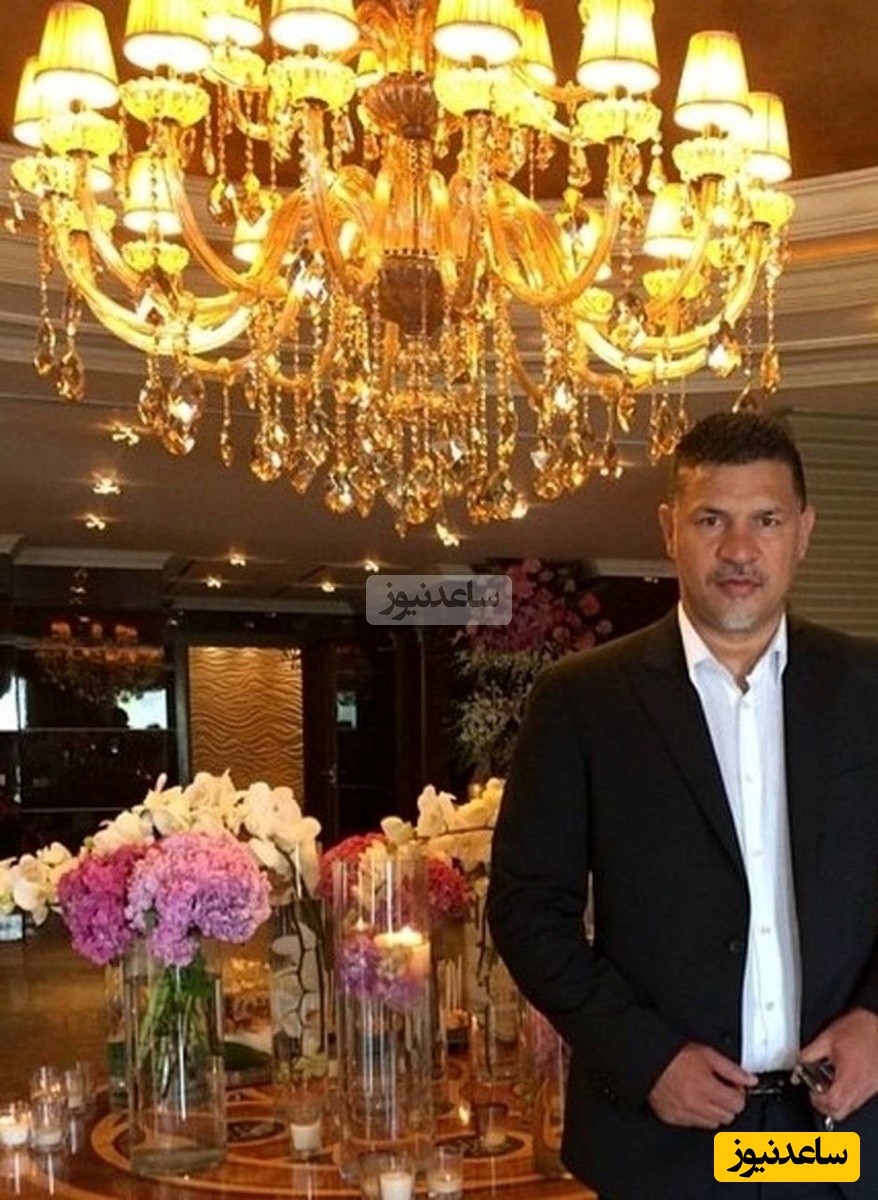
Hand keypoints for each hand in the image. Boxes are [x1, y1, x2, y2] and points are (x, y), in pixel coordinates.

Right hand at [648, 1042, 756, 1128]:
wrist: (647, 1060)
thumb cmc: (674, 1055)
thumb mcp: (707, 1054)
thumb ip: (731, 1069)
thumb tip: (750, 1080)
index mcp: (706, 1088)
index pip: (738, 1104)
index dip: (738, 1093)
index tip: (733, 1086)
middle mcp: (696, 1104)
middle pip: (728, 1116)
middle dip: (728, 1102)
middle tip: (720, 1088)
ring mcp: (684, 1114)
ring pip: (714, 1123)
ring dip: (715, 1110)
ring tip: (706, 1093)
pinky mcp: (673, 1119)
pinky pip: (696, 1124)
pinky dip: (699, 1115)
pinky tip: (693, 1100)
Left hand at [799, 1008, 877, 1123]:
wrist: (877, 1022)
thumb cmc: (858, 1028)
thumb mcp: (826, 1038)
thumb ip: (808, 1054)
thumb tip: (798, 1064)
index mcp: (849, 1077)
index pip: (831, 1103)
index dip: (816, 1101)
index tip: (811, 1091)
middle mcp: (862, 1086)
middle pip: (841, 1112)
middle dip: (825, 1106)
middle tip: (817, 1092)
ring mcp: (871, 1087)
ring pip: (851, 1107)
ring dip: (837, 1100)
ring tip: (830, 1082)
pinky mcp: (876, 1084)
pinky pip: (860, 1097)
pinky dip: (848, 1093)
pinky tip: (843, 1078)